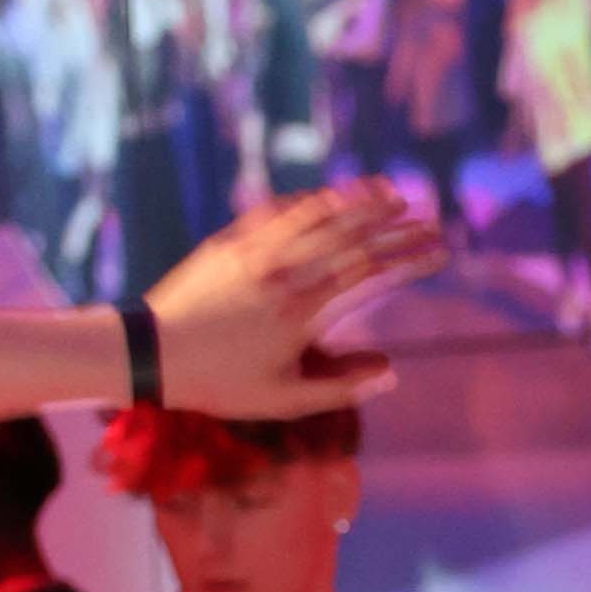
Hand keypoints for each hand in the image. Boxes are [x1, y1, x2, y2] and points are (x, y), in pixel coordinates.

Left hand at [145, 183, 438, 416]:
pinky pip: (277, 211)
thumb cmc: (219, 384)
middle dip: (394, 224)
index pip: (368, 272)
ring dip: (356, 200)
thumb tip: (391, 374)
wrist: (152, 352)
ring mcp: (255, 250)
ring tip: (388, 191)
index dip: (407, 258)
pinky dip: (308, 201)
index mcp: (301, 311)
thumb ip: (340, 387)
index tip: (437, 250)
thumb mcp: (283, 400)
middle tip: (426, 215)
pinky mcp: (231, 241)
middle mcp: (282, 271)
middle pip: (349, 235)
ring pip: (315, 214)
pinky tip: (327, 196)